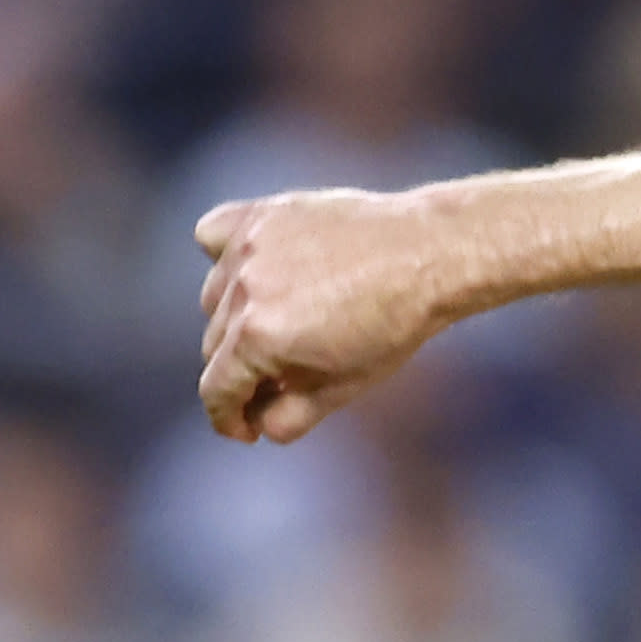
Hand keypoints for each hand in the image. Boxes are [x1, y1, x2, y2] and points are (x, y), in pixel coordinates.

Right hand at [195, 189, 455, 445]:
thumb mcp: (340, 388)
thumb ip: (287, 418)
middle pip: (214, 347)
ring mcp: (249, 246)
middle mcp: (243, 290)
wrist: (427, 254)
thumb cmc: (392, 325)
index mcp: (258, 338)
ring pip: (214, 297)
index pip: (215, 390)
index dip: (227, 419)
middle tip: (279, 376)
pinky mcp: (261, 213)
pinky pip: (212, 236)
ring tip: (281, 322)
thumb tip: (258, 424)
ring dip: (235, 318)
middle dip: (241, 371)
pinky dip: (223, 257)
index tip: (245, 428)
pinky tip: (251, 271)